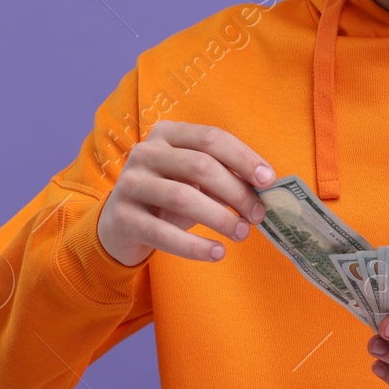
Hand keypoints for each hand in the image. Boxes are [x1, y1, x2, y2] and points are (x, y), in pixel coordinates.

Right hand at [96, 120, 274, 265]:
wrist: (119, 225)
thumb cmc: (168, 197)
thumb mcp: (193, 181)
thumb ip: (223, 179)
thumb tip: (264, 191)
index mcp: (167, 134)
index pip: (211, 138)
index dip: (243, 158)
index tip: (268, 180)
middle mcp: (145, 152)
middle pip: (200, 165)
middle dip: (235, 191)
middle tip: (258, 215)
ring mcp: (130, 183)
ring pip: (182, 197)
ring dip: (219, 218)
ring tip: (242, 234)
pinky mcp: (122, 217)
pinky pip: (163, 233)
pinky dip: (195, 246)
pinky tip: (218, 253)